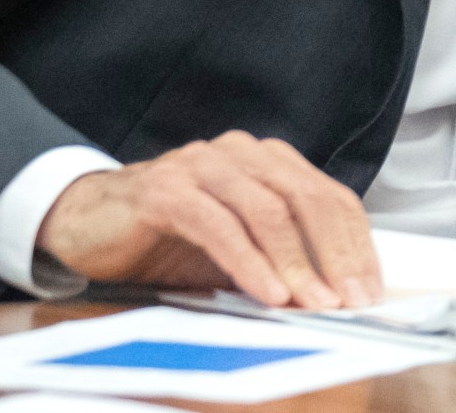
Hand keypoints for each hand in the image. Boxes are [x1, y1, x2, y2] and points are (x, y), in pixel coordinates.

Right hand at [36, 132, 379, 308]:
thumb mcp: (237, 247)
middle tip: (349, 298)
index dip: (355, 243)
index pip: (330, 197)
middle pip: (308, 200)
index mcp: (269, 161)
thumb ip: (281, 256)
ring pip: (268, 211)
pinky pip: (220, 227)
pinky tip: (267, 292)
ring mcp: (202, 165)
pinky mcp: (166, 190)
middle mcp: (241, 154)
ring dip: (296, 263)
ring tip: (313, 302)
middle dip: (335, 254)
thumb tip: (332, 294)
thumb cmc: (168, 234)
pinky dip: (249, 263)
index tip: (369, 286)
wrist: (86, 222)